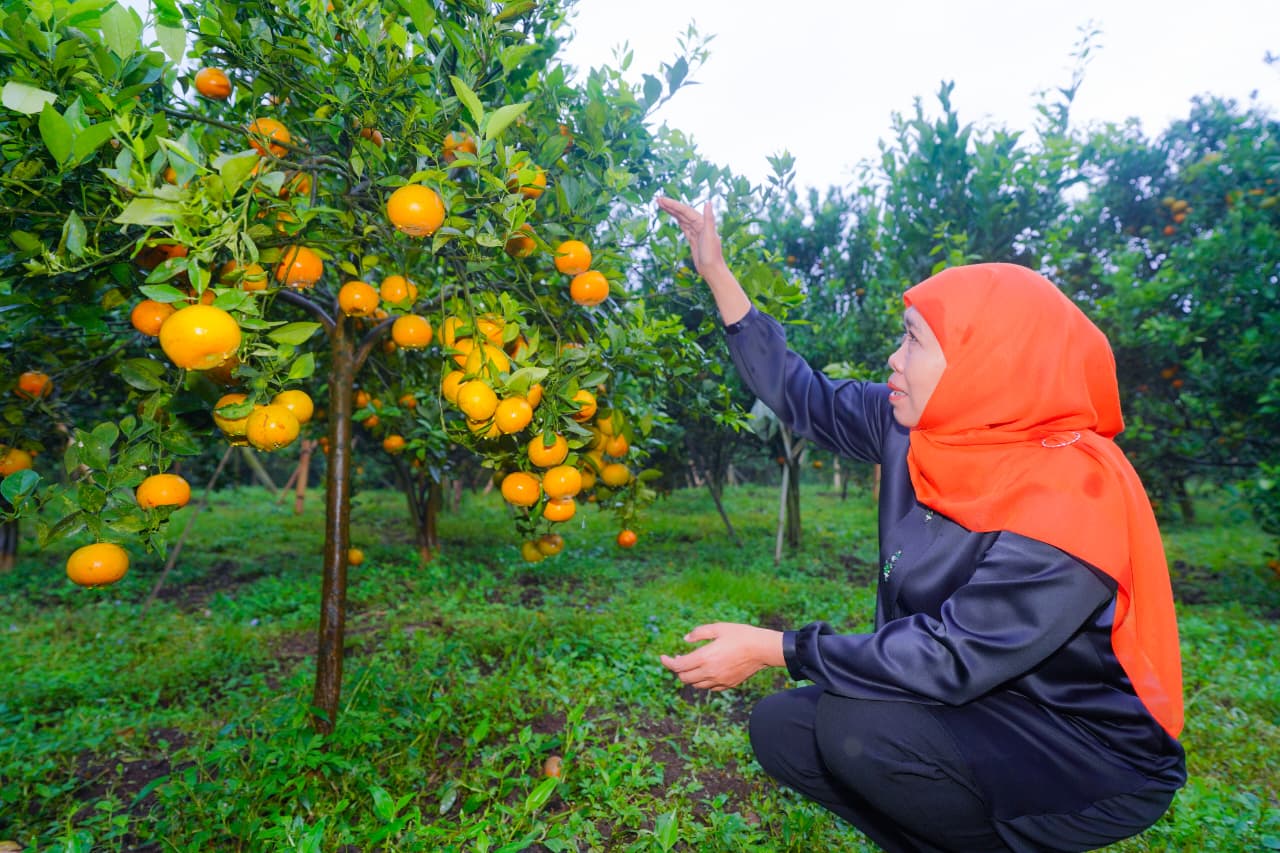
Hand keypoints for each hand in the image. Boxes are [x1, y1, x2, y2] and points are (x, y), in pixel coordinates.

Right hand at [656, 197, 727, 280]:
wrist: (712, 270)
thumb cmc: (711, 255)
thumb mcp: (710, 236)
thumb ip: (709, 218)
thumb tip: (708, 202)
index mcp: (702, 223)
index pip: (685, 210)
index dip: (673, 204)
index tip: (661, 200)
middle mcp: (699, 225)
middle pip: (682, 212)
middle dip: (670, 206)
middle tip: (657, 199)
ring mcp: (696, 232)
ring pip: (682, 218)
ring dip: (672, 212)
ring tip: (661, 205)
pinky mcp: (693, 239)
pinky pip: (684, 226)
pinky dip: (678, 220)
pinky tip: (674, 217)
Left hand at [660, 622, 783, 690]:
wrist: (762, 649)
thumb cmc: (740, 635)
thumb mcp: (718, 628)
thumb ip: (699, 633)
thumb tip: (685, 639)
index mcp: (705, 657)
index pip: (678, 666)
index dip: (668, 662)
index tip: (663, 657)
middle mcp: (710, 672)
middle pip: (684, 678)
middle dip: (677, 669)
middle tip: (678, 659)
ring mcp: (719, 680)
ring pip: (696, 685)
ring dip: (689, 676)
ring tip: (690, 665)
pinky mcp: (728, 685)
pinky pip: (709, 687)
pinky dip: (703, 681)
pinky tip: (706, 671)